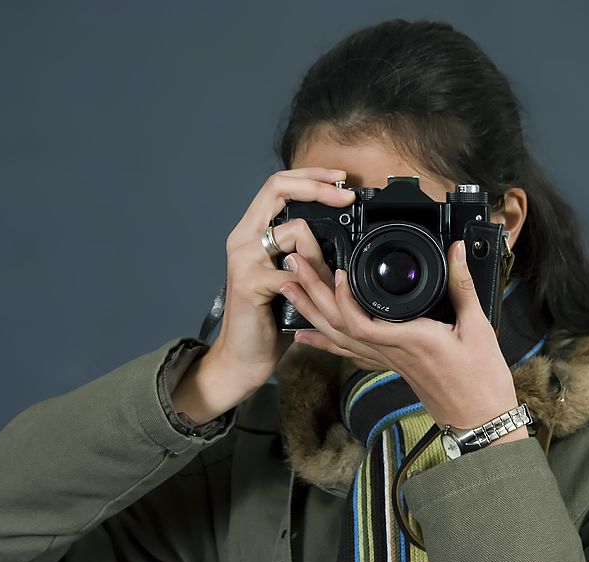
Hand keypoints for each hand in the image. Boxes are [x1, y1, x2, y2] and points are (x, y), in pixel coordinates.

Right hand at [171, 168, 355, 423]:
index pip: (278, 185)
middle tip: (346, 195)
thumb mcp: (292, 276)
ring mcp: (244, 259)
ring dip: (319, 255)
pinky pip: (294, 271)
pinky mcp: (250, 283)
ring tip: (320, 282)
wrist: (244, 357)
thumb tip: (339, 233)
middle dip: (318, 187)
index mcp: (253, 233)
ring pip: (294, 231)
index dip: (310, 176)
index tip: (340, 179)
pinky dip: (310, 283)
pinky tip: (306, 298)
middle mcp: (243, 239)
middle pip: (278, 189)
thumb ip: (304, 252)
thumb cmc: (270, 318)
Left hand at [279, 239, 528, 442]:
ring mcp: (387, 361)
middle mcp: (390, 352)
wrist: (478, 419)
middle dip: (312, 294)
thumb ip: (462, 285)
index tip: (336, 272)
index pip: (361, 322)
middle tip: (293, 266)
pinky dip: (324, 340)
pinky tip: (305, 333)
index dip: (342, 299)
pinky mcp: (389, 365)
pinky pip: (349, 351)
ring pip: (338, 338)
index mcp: (409, 340)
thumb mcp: (478, 328)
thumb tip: (457, 249)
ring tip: (288, 288)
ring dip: (310, 312)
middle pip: (339, 325)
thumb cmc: (479, 379)